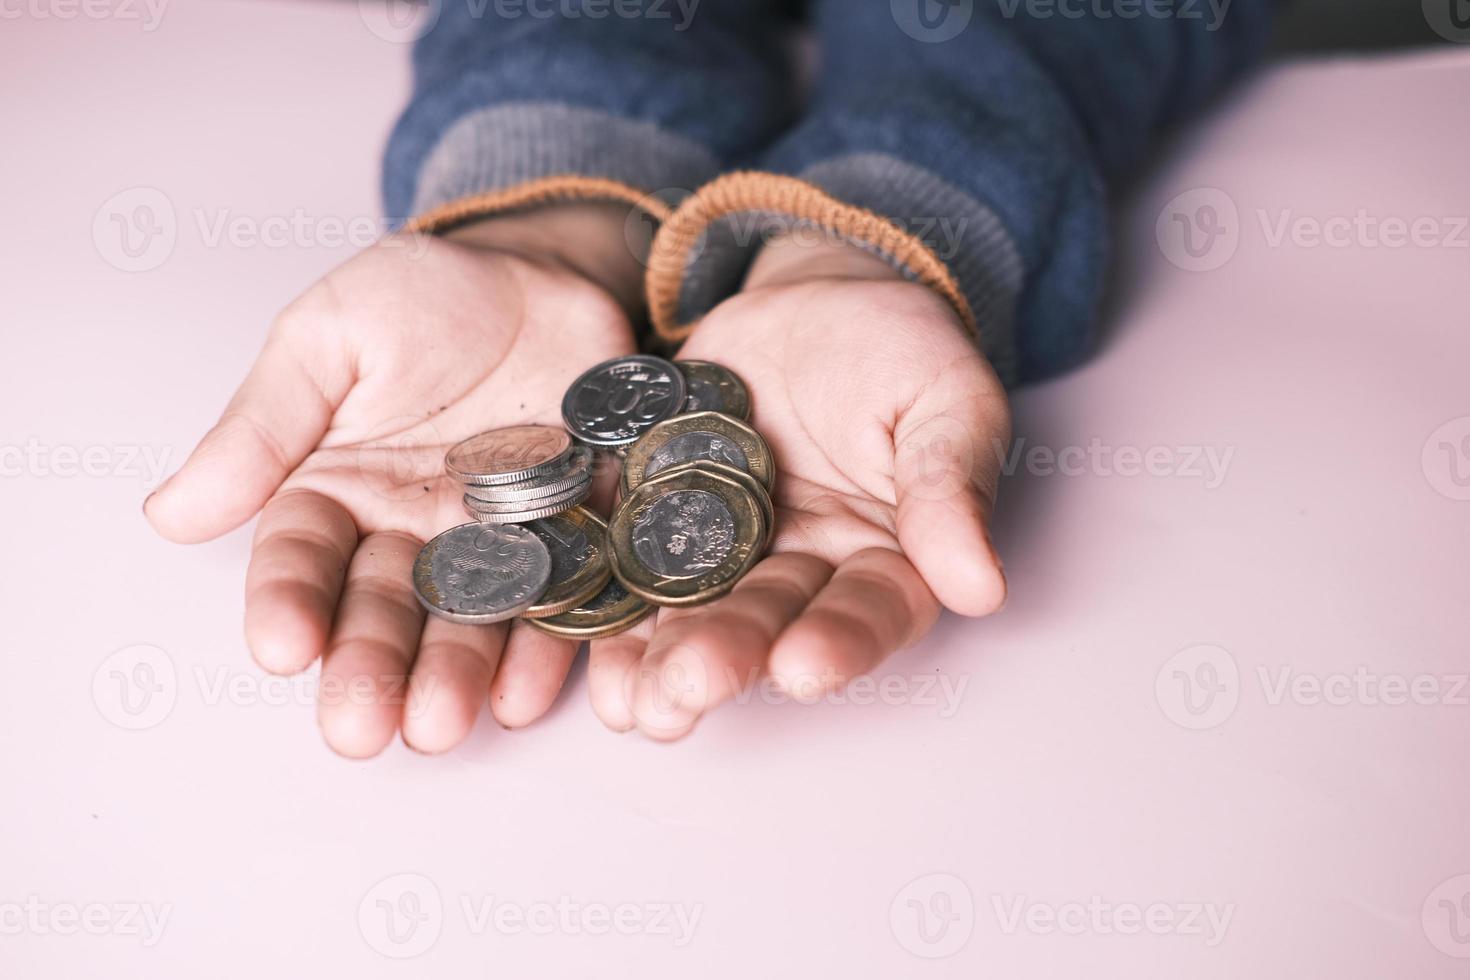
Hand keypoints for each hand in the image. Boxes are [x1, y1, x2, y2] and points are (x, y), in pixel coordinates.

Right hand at [146, 203, 645, 756]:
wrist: (541, 276)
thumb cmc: (424, 299)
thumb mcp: (330, 339)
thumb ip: (264, 424)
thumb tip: (171, 512)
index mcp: (337, 490)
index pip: (301, 556)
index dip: (287, 601)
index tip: (279, 647)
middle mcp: (410, 533)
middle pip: (383, 609)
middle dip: (369, 667)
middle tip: (361, 726)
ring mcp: (496, 542)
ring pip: (468, 621)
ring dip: (452, 676)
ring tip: (442, 726)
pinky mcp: (574, 537)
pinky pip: (561, 598)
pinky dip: (547, 647)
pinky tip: (530, 691)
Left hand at [588, 235, 1010, 738]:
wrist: (810, 296)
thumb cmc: (897, 346)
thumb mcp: (945, 398)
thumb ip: (952, 486)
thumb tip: (980, 586)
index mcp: (888, 555)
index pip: (871, 611)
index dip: (838, 642)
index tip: (802, 666)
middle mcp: (806, 569)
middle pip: (770, 624)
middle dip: (728, 657)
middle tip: (684, 690)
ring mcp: (729, 549)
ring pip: (696, 612)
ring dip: (659, 659)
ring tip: (628, 701)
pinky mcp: (661, 516)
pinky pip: (632, 563)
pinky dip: (608, 606)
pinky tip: (579, 649)